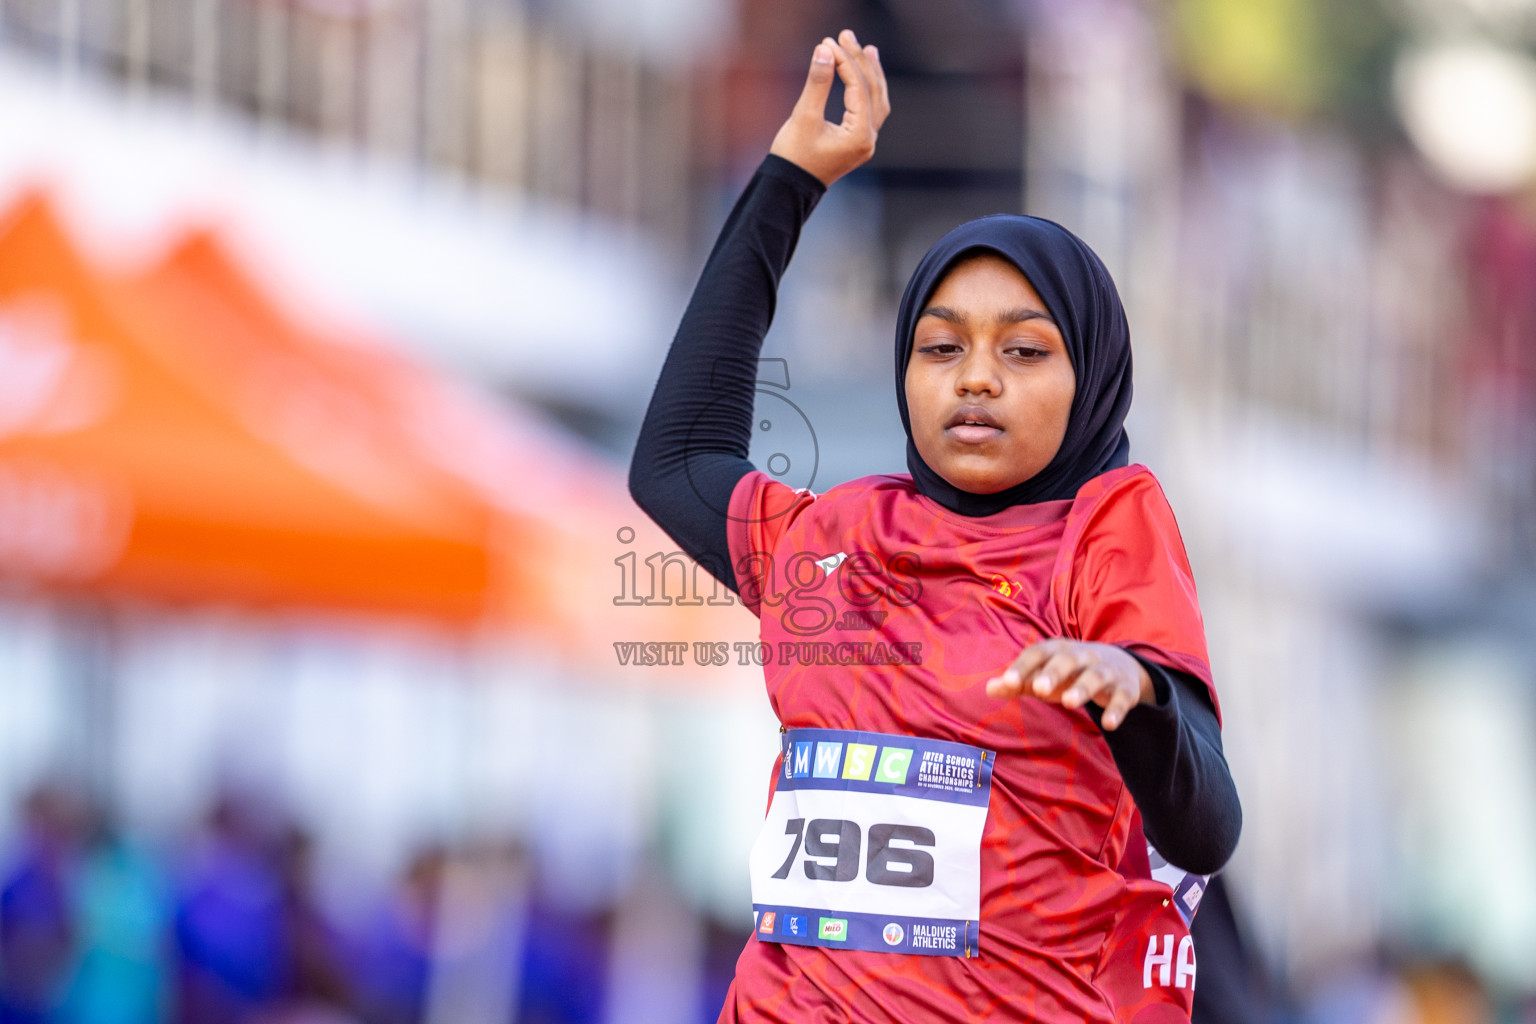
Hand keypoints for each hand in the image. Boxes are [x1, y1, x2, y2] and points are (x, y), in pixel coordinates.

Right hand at [769, 29, 890, 186]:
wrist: (788, 189)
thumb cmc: (793, 157)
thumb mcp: (803, 116)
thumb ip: (817, 82)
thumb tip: (825, 50)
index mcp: (859, 135)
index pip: (858, 88)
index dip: (844, 61)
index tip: (828, 42)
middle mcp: (868, 140)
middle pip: (872, 91)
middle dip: (859, 61)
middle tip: (846, 35)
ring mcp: (865, 143)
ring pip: (876, 101)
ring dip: (871, 74)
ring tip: (867, 50)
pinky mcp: (857, 143)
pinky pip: (870, 111)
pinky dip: (867, 90)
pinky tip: (864, 76)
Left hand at [985, 639, 1155, 730]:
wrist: (1119, 664)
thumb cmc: (1068, 672)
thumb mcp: (1043, 674)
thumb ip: (1018, 682)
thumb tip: (988, 688)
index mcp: (1057, 650)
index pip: (1037, 654)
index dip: (1022, 667)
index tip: (1008, 683)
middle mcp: (1082, 656)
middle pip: (1067, 661)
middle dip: (1053, 673)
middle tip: (1039, 689)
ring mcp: (1105, 672)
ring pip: (1095, 677)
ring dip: (1082, 689)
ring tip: (1069, 703)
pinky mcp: (1124, 690)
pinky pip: (1121, 698)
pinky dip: (1116, 710)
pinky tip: (1109, 725)